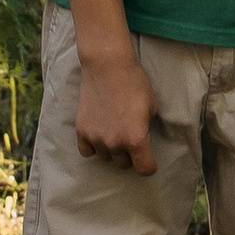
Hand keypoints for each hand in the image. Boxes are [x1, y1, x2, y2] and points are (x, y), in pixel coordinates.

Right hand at [74, 45, 156, 172]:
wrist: (107, 65)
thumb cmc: (134, 82)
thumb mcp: (152, 105)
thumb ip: (147, 127)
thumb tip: (144, 137)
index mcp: (136, 139)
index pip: (144, 169)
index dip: (149, 166)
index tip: (149, 162)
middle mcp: (115, 143)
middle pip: (123, 164)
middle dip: (129, 155)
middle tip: (130, 139)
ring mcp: (96, 138)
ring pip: (106, 157)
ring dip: (111, 149)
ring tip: (114, 131)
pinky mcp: (81, 131)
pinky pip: (87, 151)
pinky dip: (93, 146)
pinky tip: (98, 135)